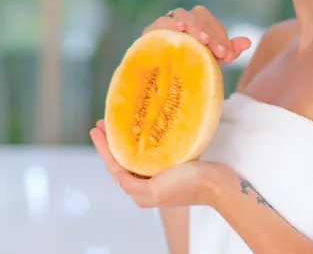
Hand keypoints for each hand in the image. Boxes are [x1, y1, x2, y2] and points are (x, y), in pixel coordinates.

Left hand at [90, 120, 219, 207]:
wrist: (217, 184)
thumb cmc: (187, 186)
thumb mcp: (154, 191)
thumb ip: (132, 185)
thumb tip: (115, 176)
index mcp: (141, 191)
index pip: (114, 165)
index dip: (103, 147)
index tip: (95, 128)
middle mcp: (148, 183)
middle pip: (123, 159)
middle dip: (111, 141)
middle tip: (104, 121)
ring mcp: (160, 174)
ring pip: (136, 154)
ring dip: (126, 139)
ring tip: (119, 122)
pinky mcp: (173, 165)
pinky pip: (152, 151)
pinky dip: (143, 140)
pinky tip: (143, 129)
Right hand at [143, 5, 251, 64]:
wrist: (165, 82)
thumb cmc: (192, 66)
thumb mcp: (213, 60)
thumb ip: (229, 50)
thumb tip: (248, 42)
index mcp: (198, 22)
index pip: (212, 23)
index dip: (222, 37)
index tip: (228, 55)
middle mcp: (183, 18)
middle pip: (198, 17)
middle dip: (211, 34)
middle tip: (220, 52)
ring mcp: (167, 22)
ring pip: (181, 15)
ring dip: (193, 26)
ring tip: (202, 39)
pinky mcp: (151, 31)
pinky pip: (160, 22)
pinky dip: (169, 23)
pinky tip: (179, 29)